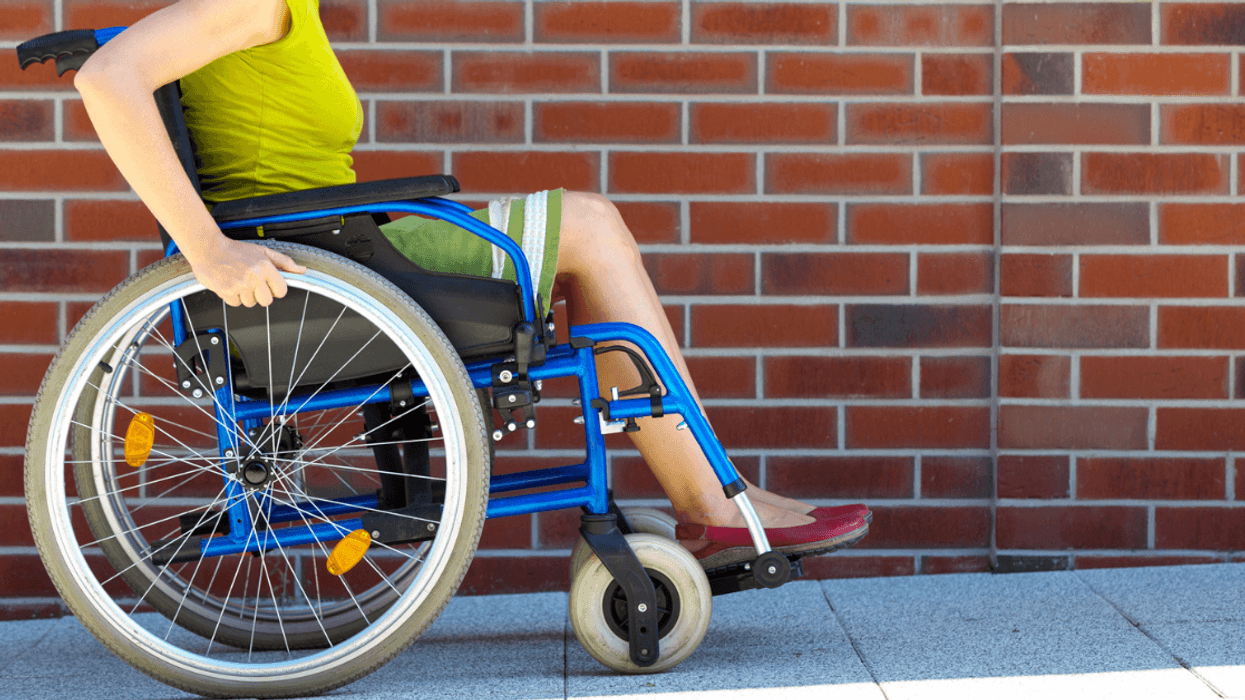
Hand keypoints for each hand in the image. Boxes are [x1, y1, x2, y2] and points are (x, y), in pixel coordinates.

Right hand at [185, 236, 306, 306]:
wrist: (208, 248)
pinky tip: (230, 284)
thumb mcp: (262, 251)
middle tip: (252, 283)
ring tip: (238, 281)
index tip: (268, 285)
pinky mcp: (227, 291)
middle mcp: (254, 276)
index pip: (281, 291)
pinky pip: (235, 303)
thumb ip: (283, 262)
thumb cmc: (235, 250)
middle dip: (260, 295)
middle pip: (267, 301)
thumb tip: (301, 270)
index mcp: (265, 267)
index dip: (275, 289)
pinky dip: (232, 297)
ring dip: (245, 295)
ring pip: (250, 303)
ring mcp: (240, 285)